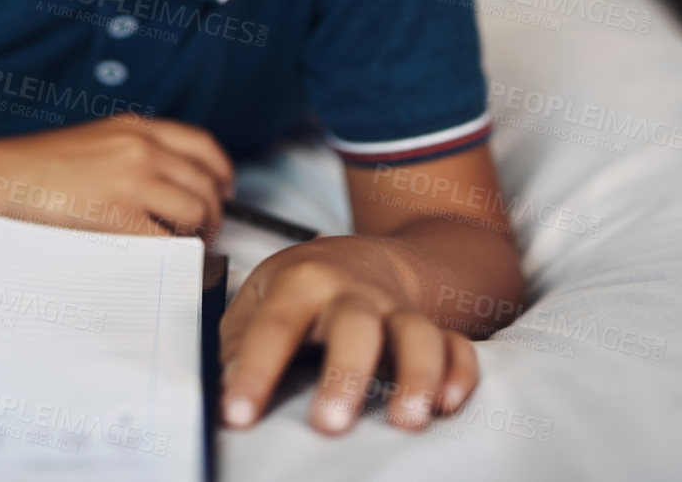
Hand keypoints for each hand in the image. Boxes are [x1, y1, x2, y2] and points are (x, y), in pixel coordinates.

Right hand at [0, 115, 233, 236]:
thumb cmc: (33, 169)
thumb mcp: (92, 143)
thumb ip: (130, 153)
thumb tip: (165, 183)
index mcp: (134, 128)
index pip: (203, 145)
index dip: (222, 173)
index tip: (224, 191)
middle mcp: (140, 147)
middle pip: (207, 182)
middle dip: (214, 212)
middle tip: (205, 231)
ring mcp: (132, 179)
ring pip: (196, 211)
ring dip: (198, 235)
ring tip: (183, 249)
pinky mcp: (118, 214)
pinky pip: (168, 240)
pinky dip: (173, 254)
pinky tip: (161, 261)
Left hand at [220, 235, 478, 434]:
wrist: (366, 255)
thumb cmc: (303, 286)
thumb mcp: (261, 297)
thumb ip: (239, 341)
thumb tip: (222, 387)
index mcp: (301, 282)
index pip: (274, 329)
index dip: (254, 371)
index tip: (238, 414)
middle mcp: (353, 293)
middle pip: (354, 326)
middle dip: (344, 374)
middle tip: (329, 424)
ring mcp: (397, 309)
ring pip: (416, 333)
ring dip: (416, 374)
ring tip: (407, 420)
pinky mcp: (434, 326)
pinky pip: (457, 345)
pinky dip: (459, 372)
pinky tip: (448, 404)